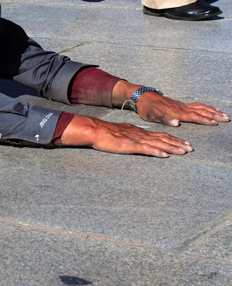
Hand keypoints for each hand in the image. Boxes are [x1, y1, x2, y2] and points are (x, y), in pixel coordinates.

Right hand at [61, 115, 192, 157]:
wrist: (95, 130)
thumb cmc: (106, 133)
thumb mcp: (122, 133)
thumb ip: (132, 136)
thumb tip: (139, 140)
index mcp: (139, 132)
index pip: (160, 135)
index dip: (173, 139)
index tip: (184, 143)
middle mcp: (141, 134)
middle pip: (163, 138)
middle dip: (178, 143)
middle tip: (190, 148)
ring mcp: (136, 139)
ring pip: (158, 143)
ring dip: (172, 147)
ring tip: (183, 151)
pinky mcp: (130, 145)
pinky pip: (146, 149)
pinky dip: (157, 152)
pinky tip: (165, 155)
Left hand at [135, 92, 228, 126]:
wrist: (141, 95)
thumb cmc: (146, 107)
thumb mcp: (151, 115)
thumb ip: (164, 119)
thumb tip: (176, 123)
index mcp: (175, 112)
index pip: (193, 116)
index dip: (204, 120)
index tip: (215, 123)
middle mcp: (181, 107)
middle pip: (201, 111)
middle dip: (214, 115)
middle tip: (226, 118)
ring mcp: (181, 105)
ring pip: (201, 107)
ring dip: (213, 111)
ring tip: (224, 114)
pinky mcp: (180, 104)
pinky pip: (197, 105)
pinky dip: (206, 107)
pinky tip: (212, 109)